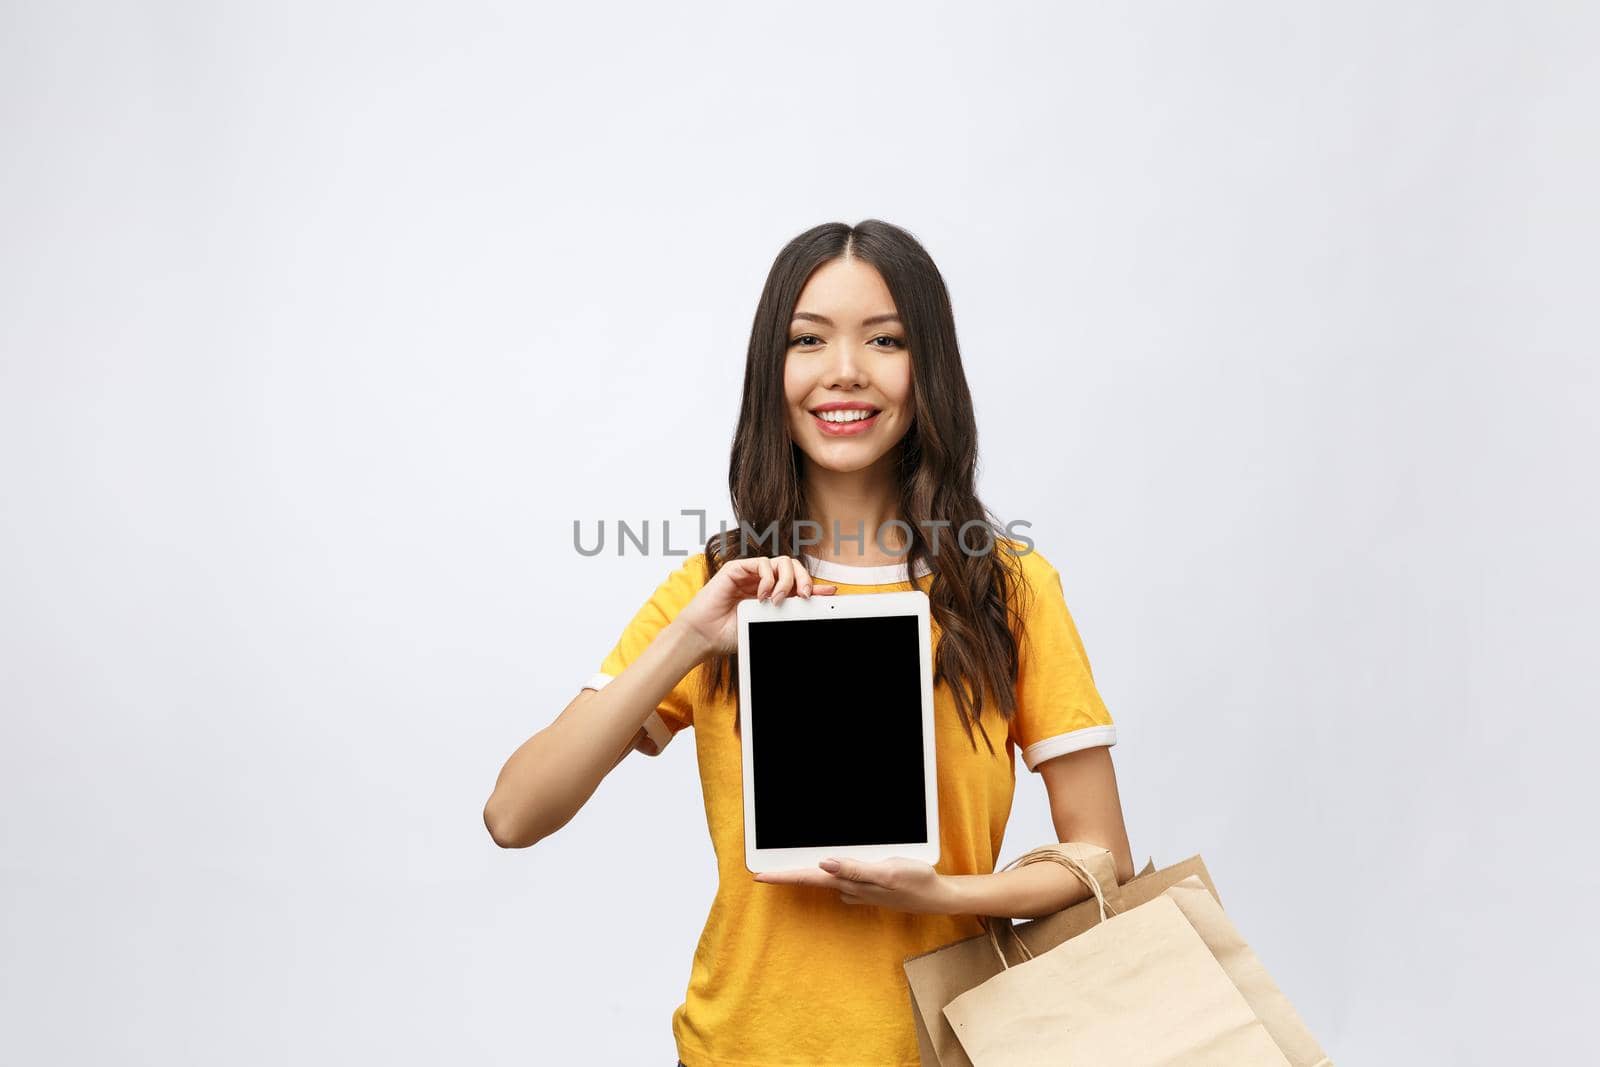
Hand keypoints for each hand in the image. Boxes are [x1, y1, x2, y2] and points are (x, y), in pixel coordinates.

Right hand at [674, 555, 837, 657]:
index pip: (798, 583)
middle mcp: (763, 581)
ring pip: (782, 562)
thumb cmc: (730, 634)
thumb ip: (788, 613)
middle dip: (805, 580)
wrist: (706, 636)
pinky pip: (762, 563)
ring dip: (787, 580)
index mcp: (772, 594)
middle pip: (794, 568)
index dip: (816, 586)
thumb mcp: (767, 624)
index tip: (831, 593)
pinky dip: (768, 578)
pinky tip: (763, 594)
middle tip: (806, 596)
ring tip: (779, 599)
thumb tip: (812, 607)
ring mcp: (750, 574)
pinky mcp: (737, 568)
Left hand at [753, 857, 955, 913]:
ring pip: (824, 879)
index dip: (783, 876)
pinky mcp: (865, 886)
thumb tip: (824, 864)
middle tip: (764, 871)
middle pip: (810, 879)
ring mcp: (856, 889)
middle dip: (787, 874)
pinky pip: (840, 877)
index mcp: (849, 882)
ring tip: (786, 866)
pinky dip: (828, 871)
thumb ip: (855, 869)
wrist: (935, 896)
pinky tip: (827, 865)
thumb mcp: (886, 871)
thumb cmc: (913, 881)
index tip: (759, 876)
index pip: (808, 877)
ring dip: (805, 873)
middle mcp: (848, 887)